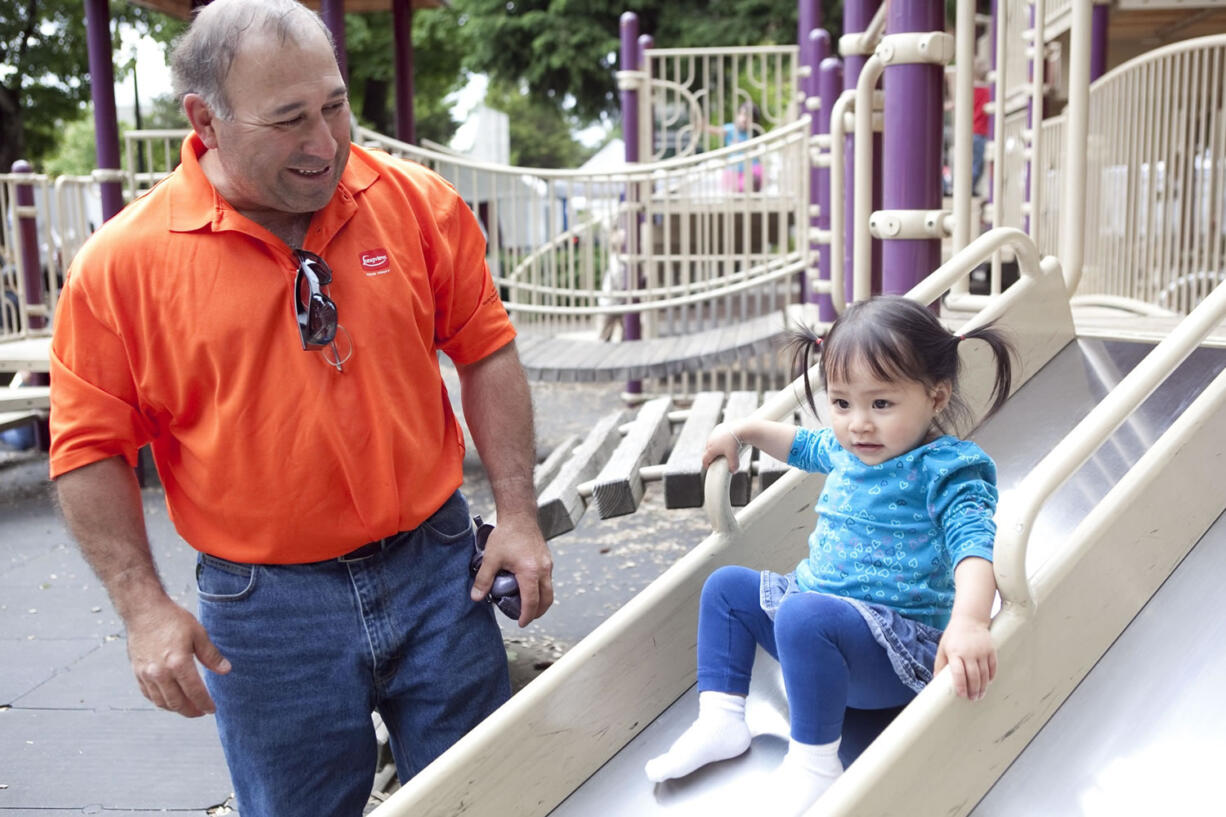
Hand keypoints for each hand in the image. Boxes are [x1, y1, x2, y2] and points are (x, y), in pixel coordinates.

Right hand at [126, 598, 230, 716]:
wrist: (144, 610)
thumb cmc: (172, 619)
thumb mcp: (198, 634)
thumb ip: (211, 655)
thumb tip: (225, 670)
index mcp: (178, 663)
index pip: (195, 692)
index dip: (205, 704)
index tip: (212, 709)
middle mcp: (160, 673)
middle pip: (177, 703)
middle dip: (191, 711)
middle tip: (201, 711)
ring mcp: (146, 674)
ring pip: (162, 702)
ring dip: (176, 709)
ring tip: (188, 707)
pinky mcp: (137, 672)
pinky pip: (149, 695)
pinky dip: (160, 701)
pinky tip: (170, 699)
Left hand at [470, 513, 553, 627]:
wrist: (519, 515)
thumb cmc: (506, 534)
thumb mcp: (491, 558)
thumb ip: (483, 579)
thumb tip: (476, 597)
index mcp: (530, 572)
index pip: (531, 602)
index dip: (526, 616)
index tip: (521, 623)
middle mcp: (543, 570)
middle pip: (546, 600)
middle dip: (537, 612)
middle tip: (526, 617)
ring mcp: (547, 564)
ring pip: (549, 590)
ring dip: (540, 601)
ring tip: (527, 605)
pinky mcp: (547, 559)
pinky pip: (548, 580)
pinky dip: (541, 588)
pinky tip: (528, 586)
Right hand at [702, 423, 741, 470]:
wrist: (739, 429)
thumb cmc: (735, 443)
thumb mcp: (734, 456)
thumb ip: (733, 466)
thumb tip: (733, 471)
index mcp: (711, 449)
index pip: (704, 459)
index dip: (706, 465)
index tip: (709, 467)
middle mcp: (710, 441)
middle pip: (707, 451)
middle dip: (710, 456)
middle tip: (716, 460)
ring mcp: (714, 434)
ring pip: (711, 443)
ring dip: (714, 447)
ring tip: (721, 450)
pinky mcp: (718, 428)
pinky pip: (716, 436)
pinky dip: (719, 440)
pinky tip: (725, 441)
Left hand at [933, 615, 995, 700]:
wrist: (969, 619)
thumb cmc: (953, 635)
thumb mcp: (942, 647)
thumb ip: (939, 664)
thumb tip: (935, 681)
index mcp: (955, 653)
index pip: (959, 673)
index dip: (961, 686)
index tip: (961, 695)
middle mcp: (969, 653)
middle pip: (973, 677)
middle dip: (973, 690)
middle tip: (973, 698)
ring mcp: (981, 651)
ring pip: (984, 674)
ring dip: (982, 687)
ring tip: (980, 694)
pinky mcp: (991, 650)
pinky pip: (993, 667)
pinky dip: (991, 677)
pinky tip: (987, 683)